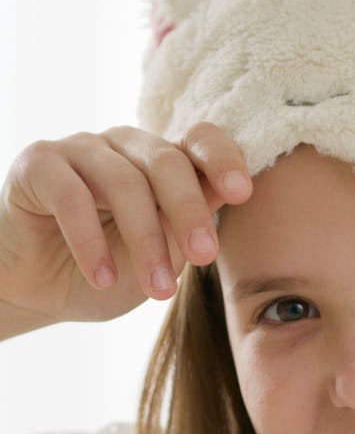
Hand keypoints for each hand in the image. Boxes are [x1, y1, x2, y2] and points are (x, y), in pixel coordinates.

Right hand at [0, 122, 251, 325]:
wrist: (34, 293)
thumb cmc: (102, 274)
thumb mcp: (158, 261)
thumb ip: (187, 229)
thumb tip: (225, 197)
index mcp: (160, 164)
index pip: (199, 140)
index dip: (222, 158)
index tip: (242, 193)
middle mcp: (124, 147)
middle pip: (166, 161)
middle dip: (189, 211)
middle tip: (204, 258)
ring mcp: (81, 149)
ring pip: (123, 181)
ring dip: (144, 240)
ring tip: (157, 290)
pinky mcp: (39, 164)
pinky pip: (71, 196)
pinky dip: (90, 242)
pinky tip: (101, 278)